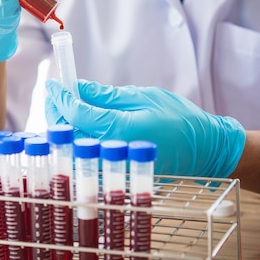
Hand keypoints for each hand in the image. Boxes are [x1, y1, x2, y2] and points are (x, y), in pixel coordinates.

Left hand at [45, 79, 245, 177]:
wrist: (205, 150)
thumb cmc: (180, 119)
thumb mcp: (142, 97)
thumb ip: (105, 95)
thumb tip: (77, 87)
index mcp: (122, 129)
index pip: (77, 114)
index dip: (61, 97)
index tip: (53, 85)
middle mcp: (114, 151)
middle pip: (68, 133)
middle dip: (56, 112)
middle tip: (54, 95)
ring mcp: (114, 167)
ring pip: (73, 148)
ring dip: (62, 127)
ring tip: (62, 107)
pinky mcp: (116, 174)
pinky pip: (86, 158)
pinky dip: (75, 141)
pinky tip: (75, 127)